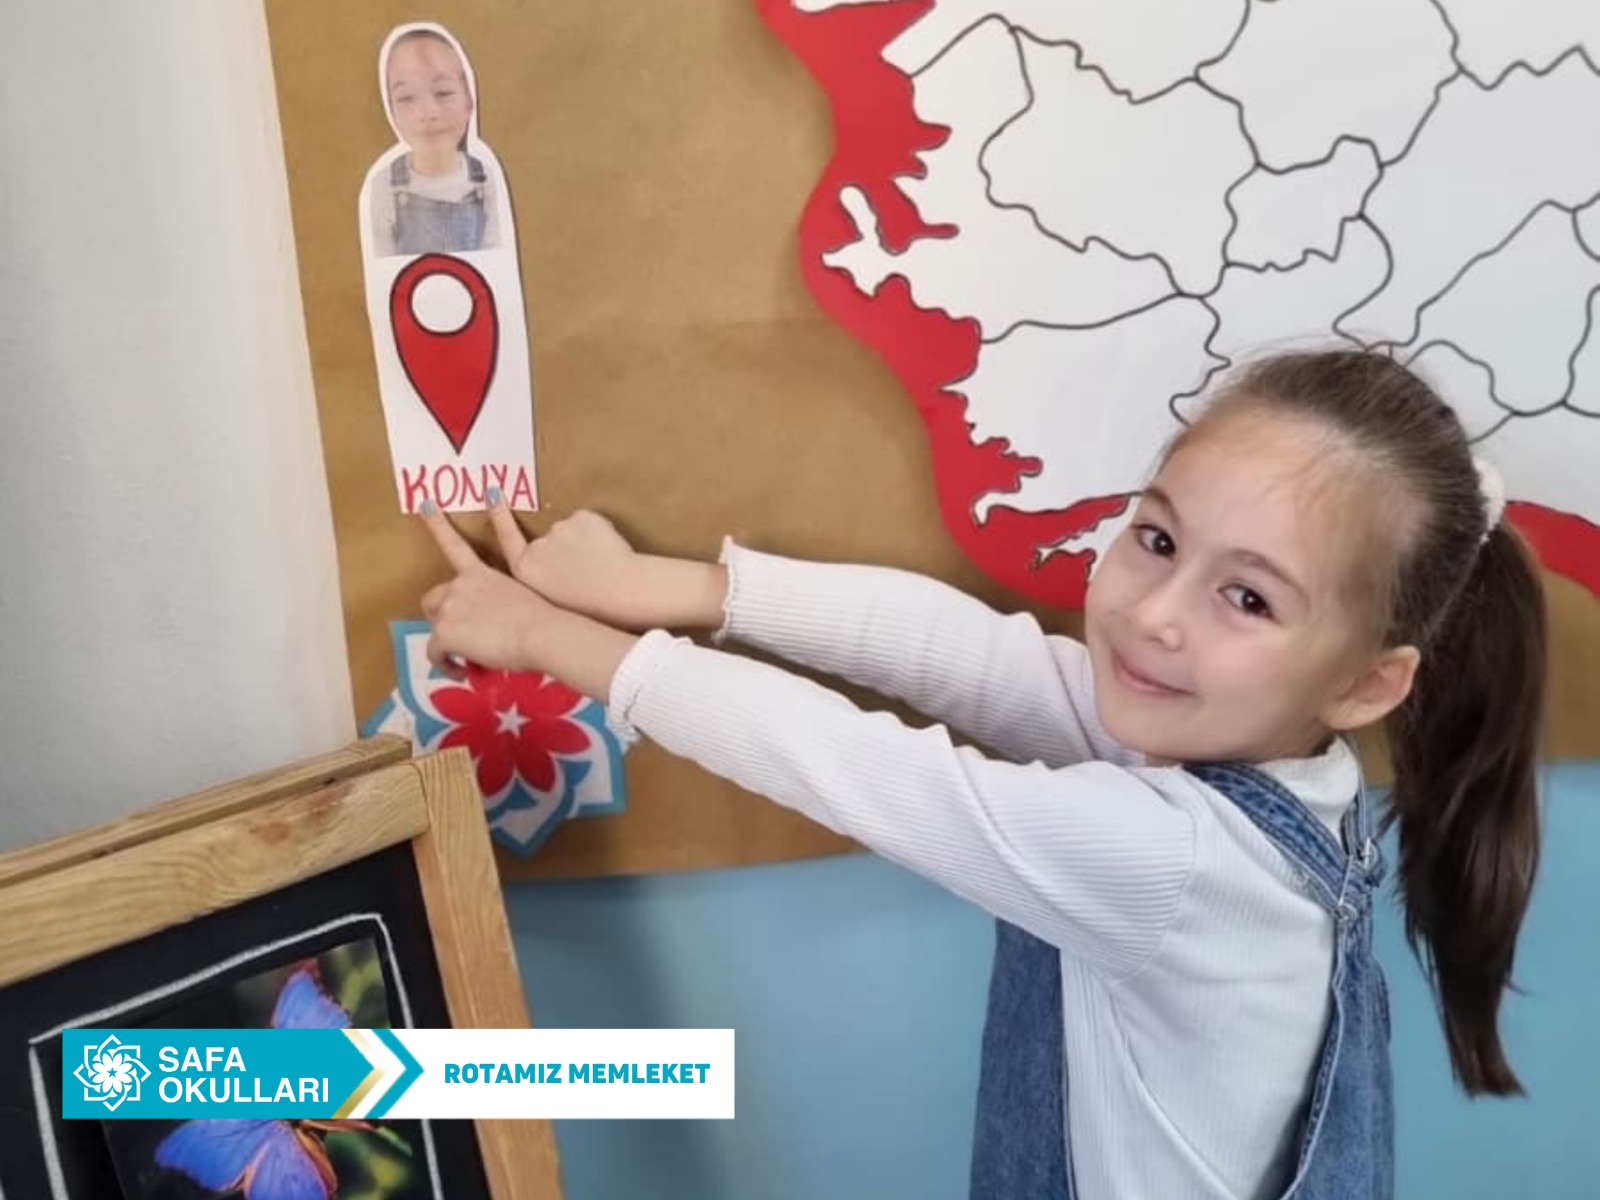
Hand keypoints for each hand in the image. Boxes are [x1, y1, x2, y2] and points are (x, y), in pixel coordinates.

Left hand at [420, 508, 556, 677]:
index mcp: (481, 575)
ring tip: (468, 658)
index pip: (455, 545)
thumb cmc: (545, 619)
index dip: (437, 524)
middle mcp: (461, 585)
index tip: (423, 504)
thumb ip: (503, 604)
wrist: (542, 632)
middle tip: (461, 633)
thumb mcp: (522, 600)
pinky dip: (446, 665)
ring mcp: (450, 607)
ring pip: (435, 628)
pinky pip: (436, 654)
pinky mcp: (445, 632)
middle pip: (433, 599)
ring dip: (448, 642)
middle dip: (441, 616)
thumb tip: (505, 625)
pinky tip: (463, 671)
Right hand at [485, 501, 726, 630]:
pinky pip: (590, 523)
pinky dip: (600, 535)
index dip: (499, 515)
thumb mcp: (552, 602)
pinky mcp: (581, 518)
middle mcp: (537, 548)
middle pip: (549, 540)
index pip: (507, 538)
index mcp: (525, 571)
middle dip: (568, 552)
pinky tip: (610, 552)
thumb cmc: (591, 608)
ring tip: (601, 566)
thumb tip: (554, 564)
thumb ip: (544, 579)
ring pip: (572, 531)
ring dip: (584, 543)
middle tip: (588, 570)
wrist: (622, 593)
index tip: (492, 492)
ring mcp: (559, 530)